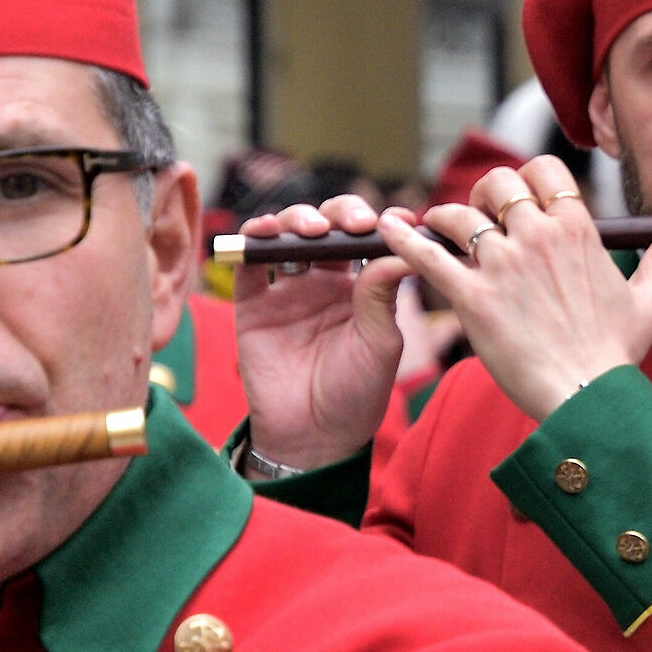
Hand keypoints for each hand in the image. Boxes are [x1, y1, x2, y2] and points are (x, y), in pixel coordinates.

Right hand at [233, 194, 408, 469]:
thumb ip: (383, 296)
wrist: (313, 437)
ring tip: (311, 231)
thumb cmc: (356, 394)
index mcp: (361, 288)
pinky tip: (265, 234)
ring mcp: (287, 290)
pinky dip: (252, 241)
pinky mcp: (253, 304)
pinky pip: (248, 263)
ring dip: (298, 219)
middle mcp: (324, 281)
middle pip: (328, 226)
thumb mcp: (380, 344)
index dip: (381, 223)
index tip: (399, 218)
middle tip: (353, 223)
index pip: (369, 239)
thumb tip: (403, 250)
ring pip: (289, 235)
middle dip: (340, 213)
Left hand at [379, 157, 651, 421]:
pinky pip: (425, 254)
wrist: (586, 398)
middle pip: (495, 184)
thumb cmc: (617, 354)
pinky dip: (401, 239)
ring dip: (443, 219)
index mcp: (577, 230)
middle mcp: (537, 237)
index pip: (542, 170)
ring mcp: (501, 264)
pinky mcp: (470, 296)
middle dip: (481, 195)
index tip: (517, 201)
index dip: (525, 178)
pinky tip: (387, 230)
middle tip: (475, 219)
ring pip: (457, 214)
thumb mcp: (651, 300)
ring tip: (436, 232)